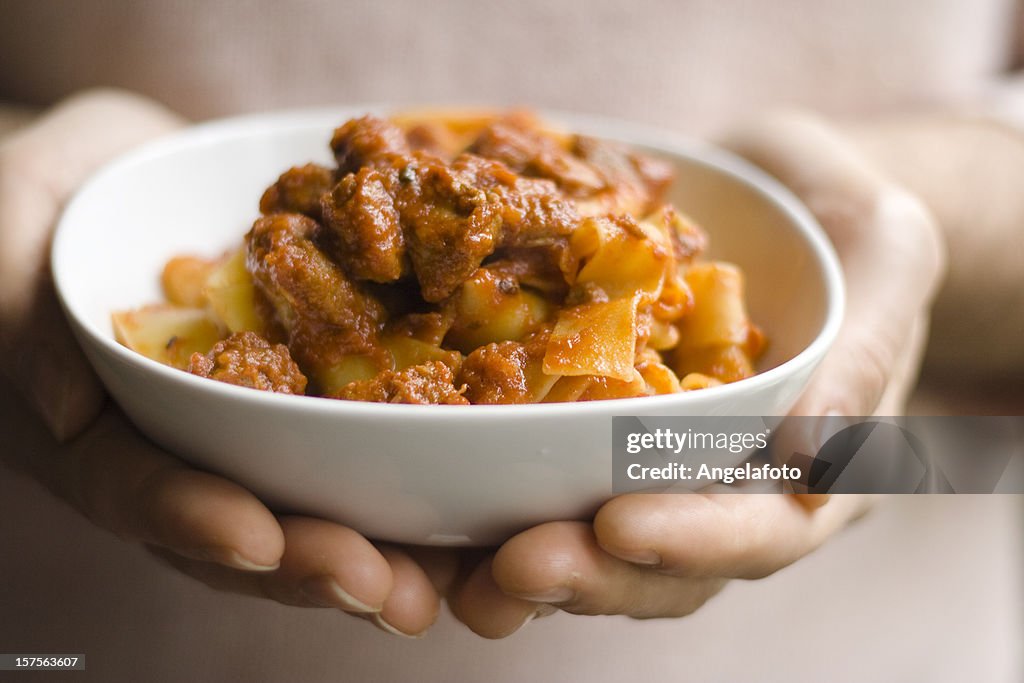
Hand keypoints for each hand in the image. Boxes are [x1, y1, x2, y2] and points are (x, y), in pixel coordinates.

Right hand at [0, 90, 445, 637]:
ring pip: (314, 495)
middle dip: (318, 563)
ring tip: (449, 578)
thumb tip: (65, 412)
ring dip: (384, 543)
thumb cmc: (40, 202)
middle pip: (245, 522)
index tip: (262, 539)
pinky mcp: (314, 378)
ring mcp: (254, 415)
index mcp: (96, 430)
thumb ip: (23, 323)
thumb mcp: (5, 238)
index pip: (136, 488)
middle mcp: (183, 443)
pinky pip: (366, 423)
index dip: (196, 521)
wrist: (120, 169)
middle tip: (393, 594)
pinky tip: (477, 482)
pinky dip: (418, 457)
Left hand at [446, 110, 945, 637]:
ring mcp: (647, 457)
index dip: (693, 540)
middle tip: (514, 565)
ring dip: (521, 558)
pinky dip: (488, 482)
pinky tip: (429, 482)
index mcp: (805, 469)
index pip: (760, 531)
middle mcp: (718, 482)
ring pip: (589, 534)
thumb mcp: (890, 255)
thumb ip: (864, 350)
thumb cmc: (851, 220)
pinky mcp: (587, 415)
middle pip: (661, 561)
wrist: (779, 191)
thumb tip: (809, 462)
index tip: (620, 525)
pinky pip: (537, 460)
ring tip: (454, 567)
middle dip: (589, 571)